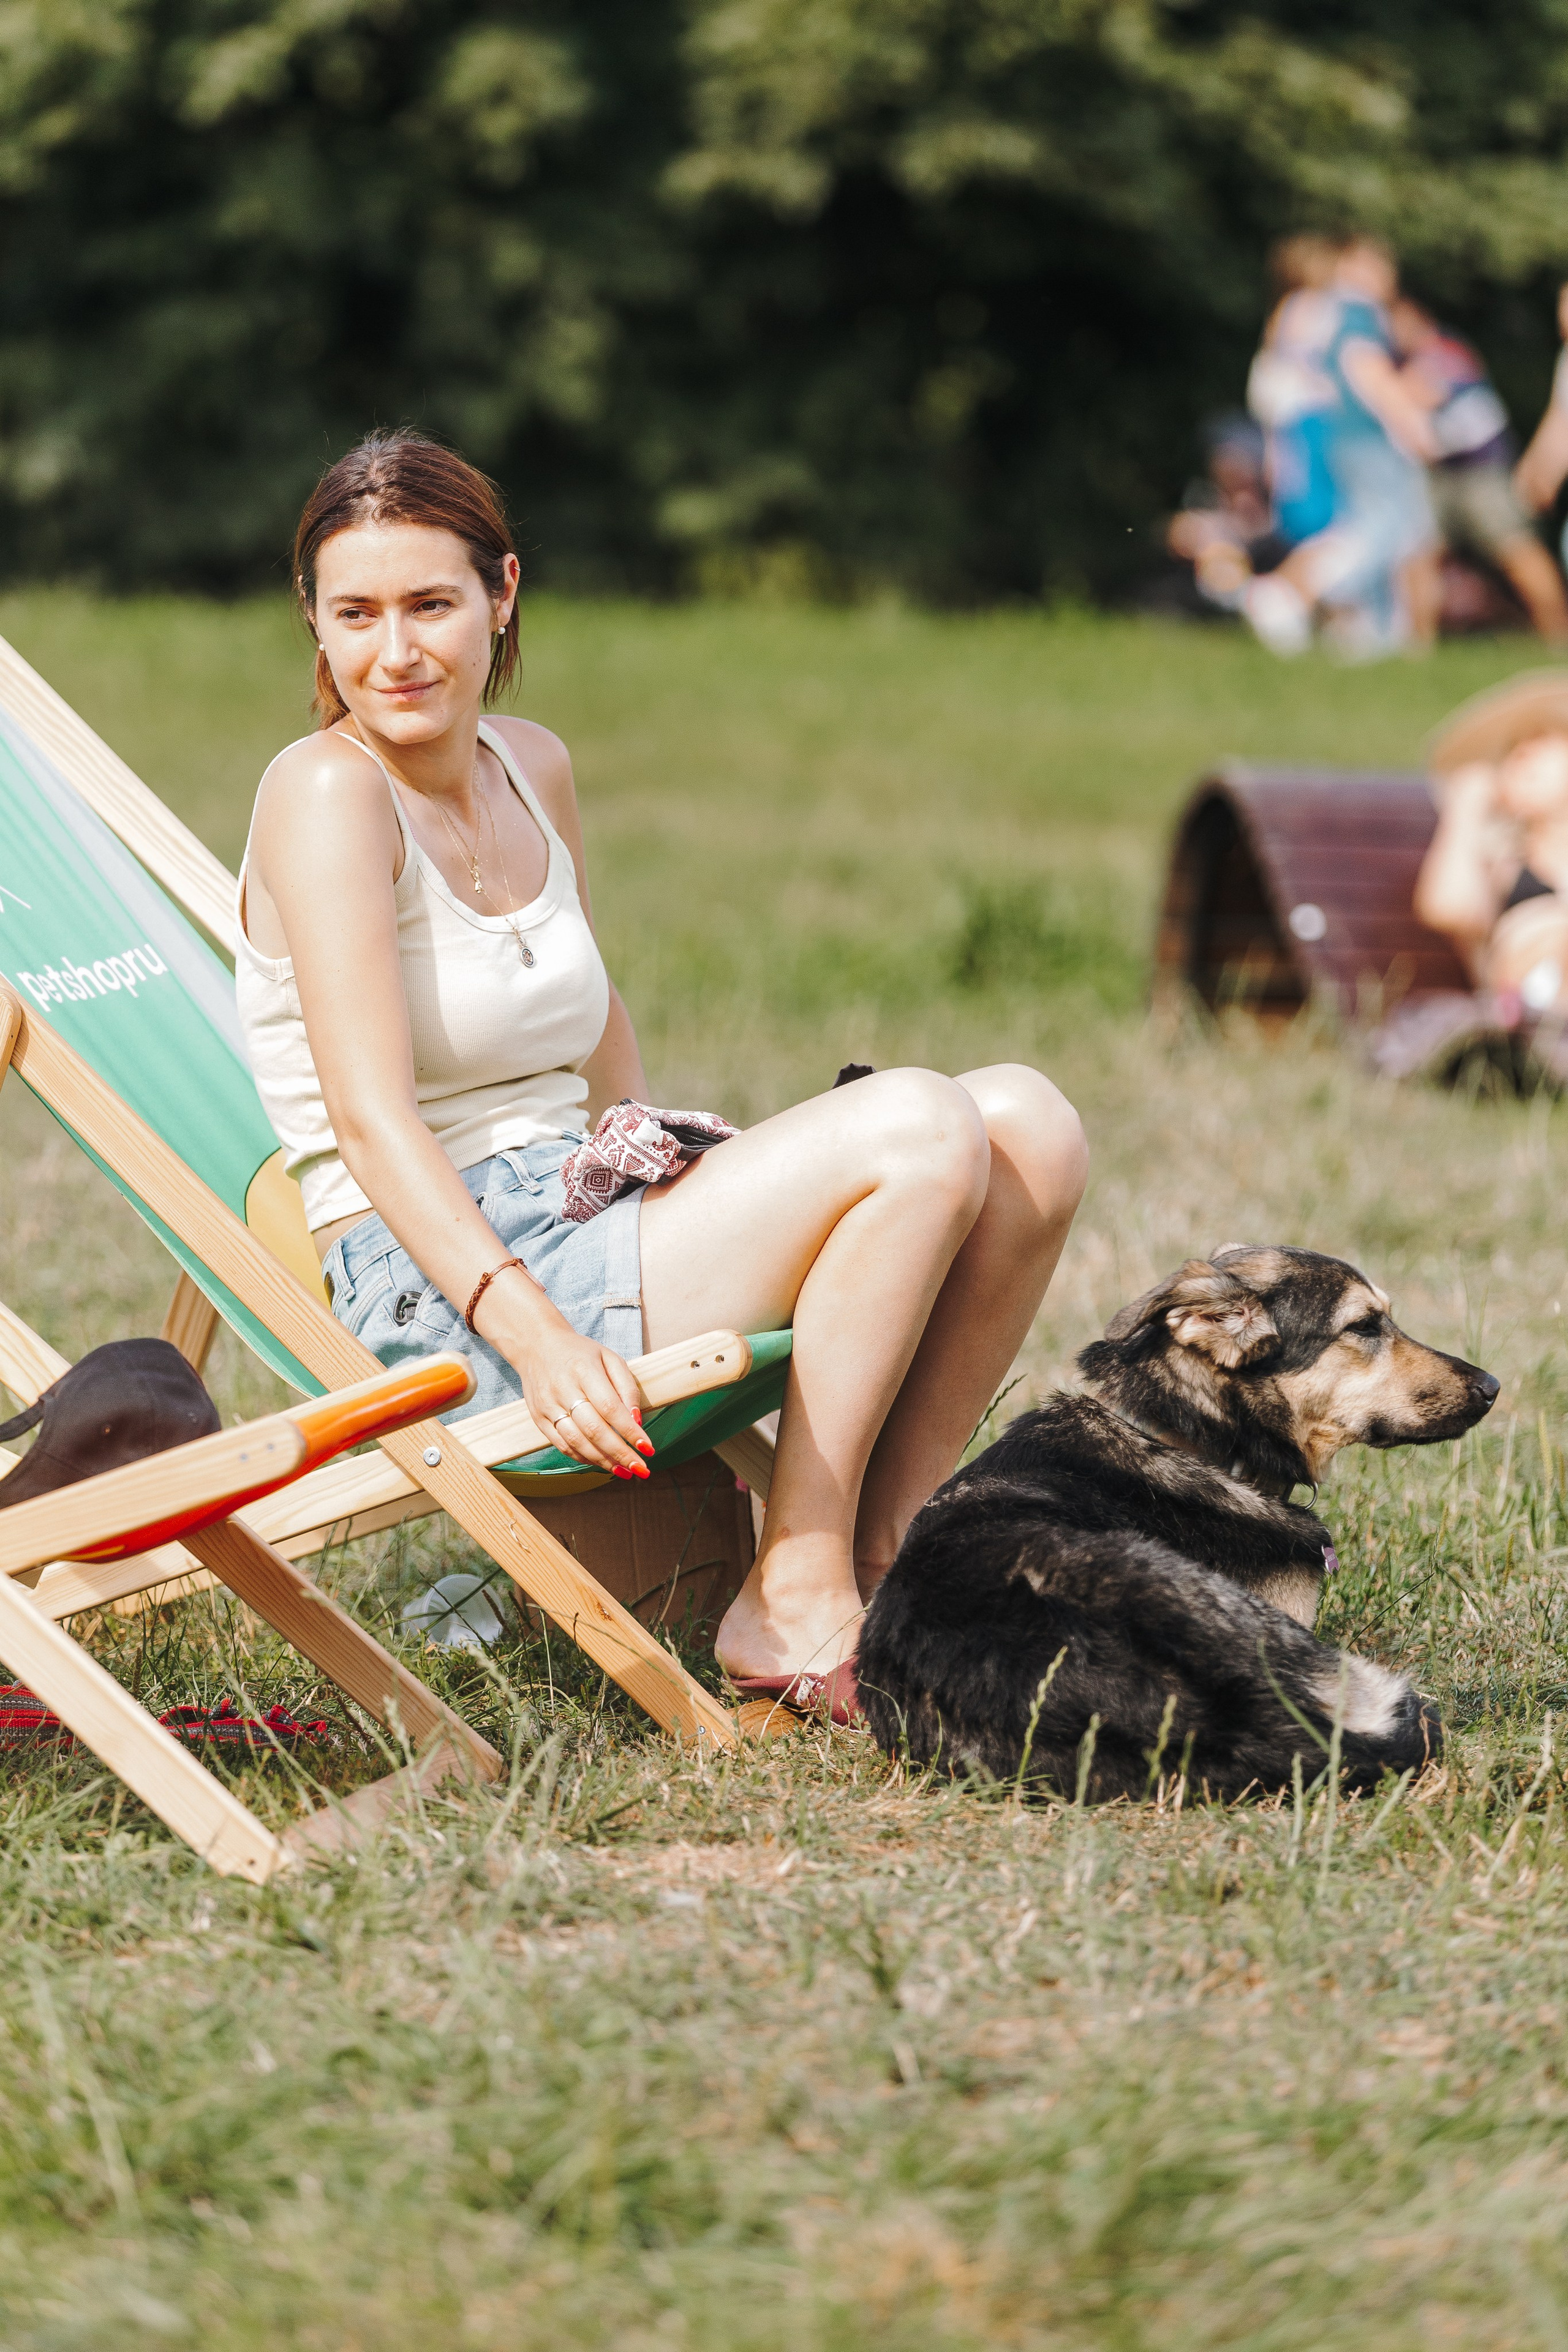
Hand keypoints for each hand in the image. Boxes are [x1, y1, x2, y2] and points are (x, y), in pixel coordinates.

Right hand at [515, 1325, 653, 1478]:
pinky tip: (601, 1463)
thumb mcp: (609, 1358)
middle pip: (594, 1429)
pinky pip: (562, 1445)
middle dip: (620, 1453)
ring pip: (577, 1442)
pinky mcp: (538, 1418)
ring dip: (603, 1461)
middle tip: (641, 1469)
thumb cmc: (580, 1354)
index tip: (648, 1448)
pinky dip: (583, 1458)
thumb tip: (637, 1420)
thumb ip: (626, 1386)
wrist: (536, 1346)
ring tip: (625, 1471)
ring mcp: (548, 1406)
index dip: (630, 1431)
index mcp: (584, 1370)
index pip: (610, 1408)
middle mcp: (563, 1389)